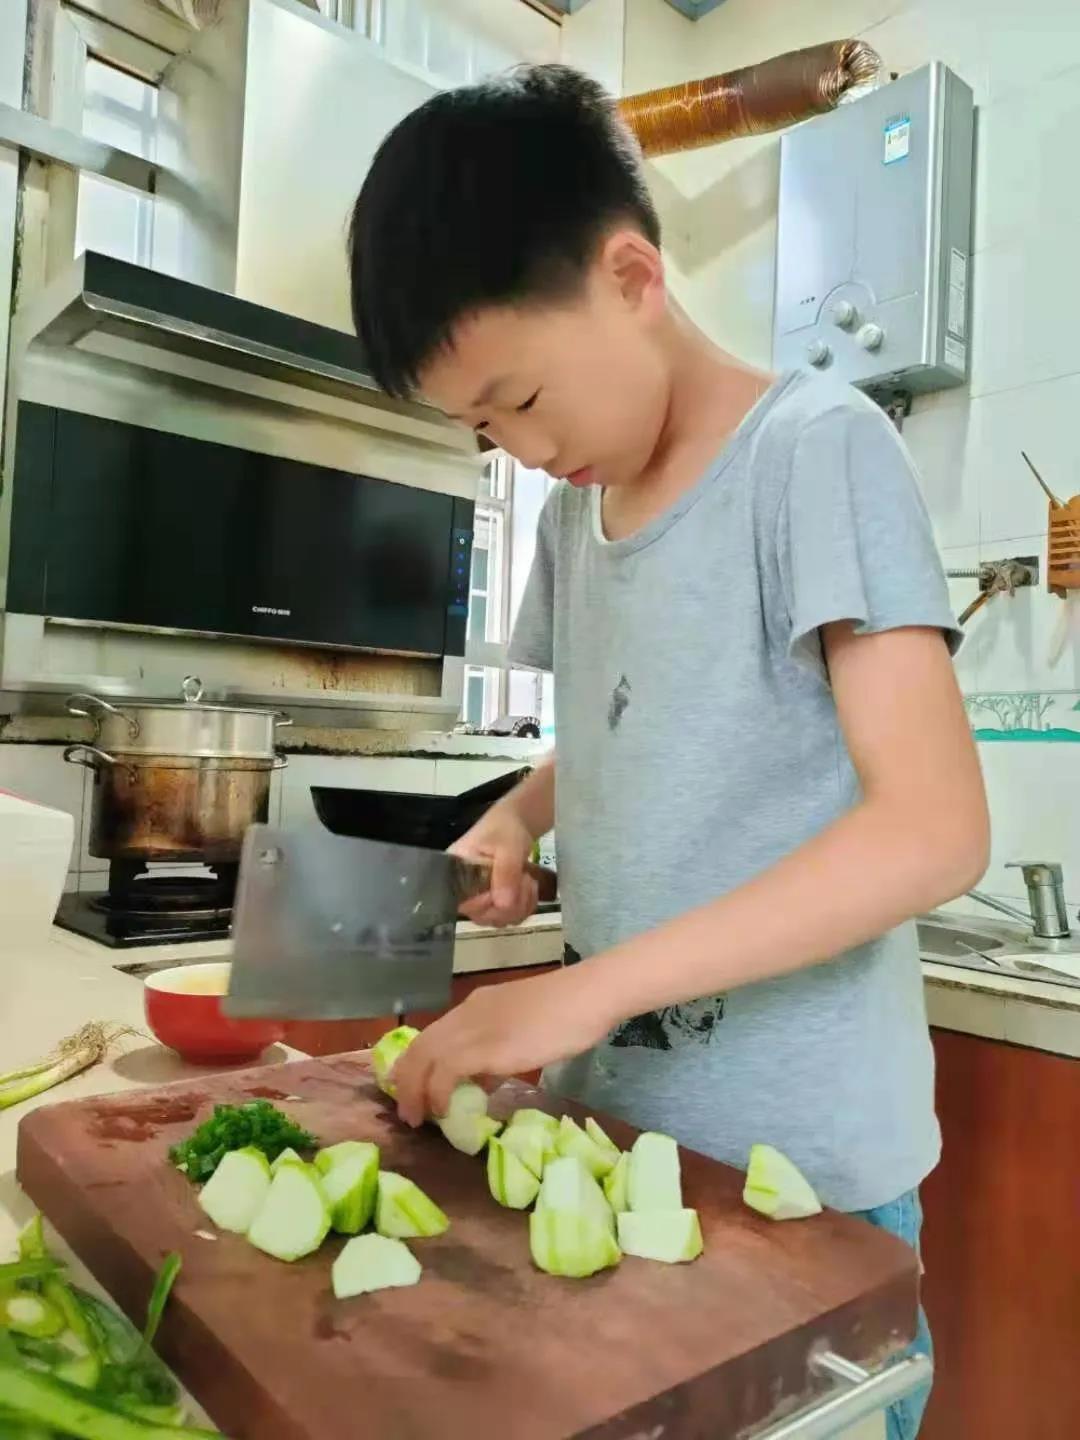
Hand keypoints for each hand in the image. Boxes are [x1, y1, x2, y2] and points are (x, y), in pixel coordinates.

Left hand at [390, 967, 611, 1125]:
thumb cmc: (567, 1012)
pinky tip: (444, 1110)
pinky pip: (446, 1070)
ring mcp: (475, 1027)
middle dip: (407, 1081)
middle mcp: (467, 1013)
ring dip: (415, 1091)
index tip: (411, 1088)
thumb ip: (499, 1053)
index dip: (416, 1064)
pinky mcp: (486, 1046)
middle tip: (407, 1110)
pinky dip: (438, 1092)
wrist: (589, 996)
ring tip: (417, 1117)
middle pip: (420, 1047)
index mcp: (475, 1006)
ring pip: (425, 1058)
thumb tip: (483, 1081)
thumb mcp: (523, 1033)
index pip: (431, 1035)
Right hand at [450, 807, 537, 926]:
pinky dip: (525, 907)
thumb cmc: (505, 829)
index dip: (487, 902)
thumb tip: (503, 905)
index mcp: (454, 872)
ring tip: (527, 880)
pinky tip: (529, 888)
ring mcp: (478, 898)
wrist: (516, 824)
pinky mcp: (493, 902)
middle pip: (482, 916)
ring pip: (498, 920)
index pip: (463, 903)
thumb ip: (505, 874)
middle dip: (510, 903)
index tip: (507, 885)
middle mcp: (462, 889)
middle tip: (524, 880)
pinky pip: (508, 918)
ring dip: (521, 904)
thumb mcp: (507, 847)